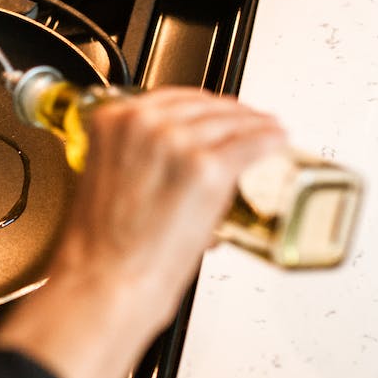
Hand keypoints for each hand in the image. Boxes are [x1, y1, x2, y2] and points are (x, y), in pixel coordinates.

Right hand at [0, 87, 285, 377]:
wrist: (104, 280)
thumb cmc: (99, 247)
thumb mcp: (103, 179)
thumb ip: (131, 156)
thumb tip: (165, 161)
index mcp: (113, 121)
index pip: (169, 97)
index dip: (200, 104)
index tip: (213, 111)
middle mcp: (146, 124)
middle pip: (204, 104)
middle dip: (228, 113)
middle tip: (245, 123)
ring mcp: (180, 144)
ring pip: (232, 120)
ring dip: (254, 124)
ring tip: (267, 132)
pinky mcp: (210, 169)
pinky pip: (253, 143)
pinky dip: (270, 140)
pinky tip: (277, 142)